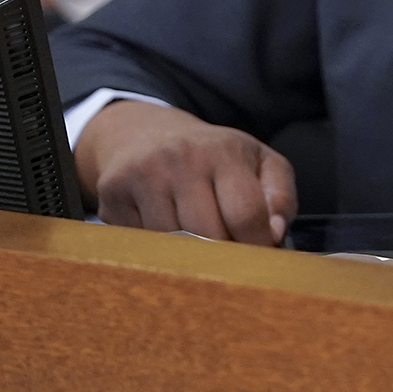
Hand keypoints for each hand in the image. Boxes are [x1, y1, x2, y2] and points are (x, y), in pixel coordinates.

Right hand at [76, 100, 295, 245]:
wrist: (146, 134)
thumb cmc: (214, 156)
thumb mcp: (260, 163)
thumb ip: (280, 197)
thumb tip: (275, 235)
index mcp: (225, 151)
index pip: (246, 213)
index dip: (257, 245)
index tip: (260, 257)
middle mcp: (182, 159)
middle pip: (208, 235)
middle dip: (223, 255)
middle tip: (228, 257)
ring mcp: (143, 175)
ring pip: (172, 245)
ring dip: (188, 255)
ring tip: (196, 242)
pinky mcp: (112, 194)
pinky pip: (139, 243)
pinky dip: (156, 249)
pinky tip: (163, 231)